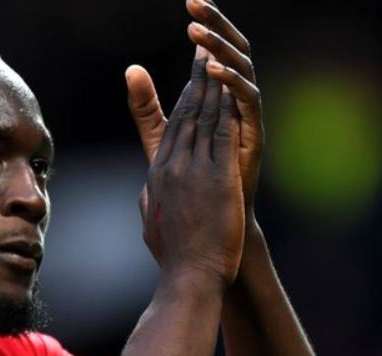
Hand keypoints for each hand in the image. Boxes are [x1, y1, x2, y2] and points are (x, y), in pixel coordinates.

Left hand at [127, 0, 262, 218]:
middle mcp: (233, 103)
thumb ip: (147, 107)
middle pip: (229, 52)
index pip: (210, 54)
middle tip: (196, 1)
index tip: (190, 1)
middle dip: (214, 26)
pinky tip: (213, 70)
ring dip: (220, 48)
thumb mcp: (161, 139)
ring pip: (241, 69)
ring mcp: (245, 118)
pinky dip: (232, 82)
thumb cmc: (190, 184)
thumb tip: (130, 70)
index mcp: (215, 100)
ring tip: (197, 34)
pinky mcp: (252, 135)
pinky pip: (248, 101)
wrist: (210, 227)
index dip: (202, 29)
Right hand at [139, 52, 244, 287]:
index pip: (170, 128)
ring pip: (203, 119)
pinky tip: (234, 91)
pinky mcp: (217, 179)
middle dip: (195, 80)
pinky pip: (223, 136)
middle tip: (202, 53)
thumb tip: (147, 191)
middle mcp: (171, 167)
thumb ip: (149, 199)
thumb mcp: (151, 223)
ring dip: (212, 86)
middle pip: (185, 115)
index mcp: (156, 176)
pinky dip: (227, 110)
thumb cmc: (173, 257)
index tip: (190, 80)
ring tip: (218, 60)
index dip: (182, 99)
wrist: (189, 276)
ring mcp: (193, 172)